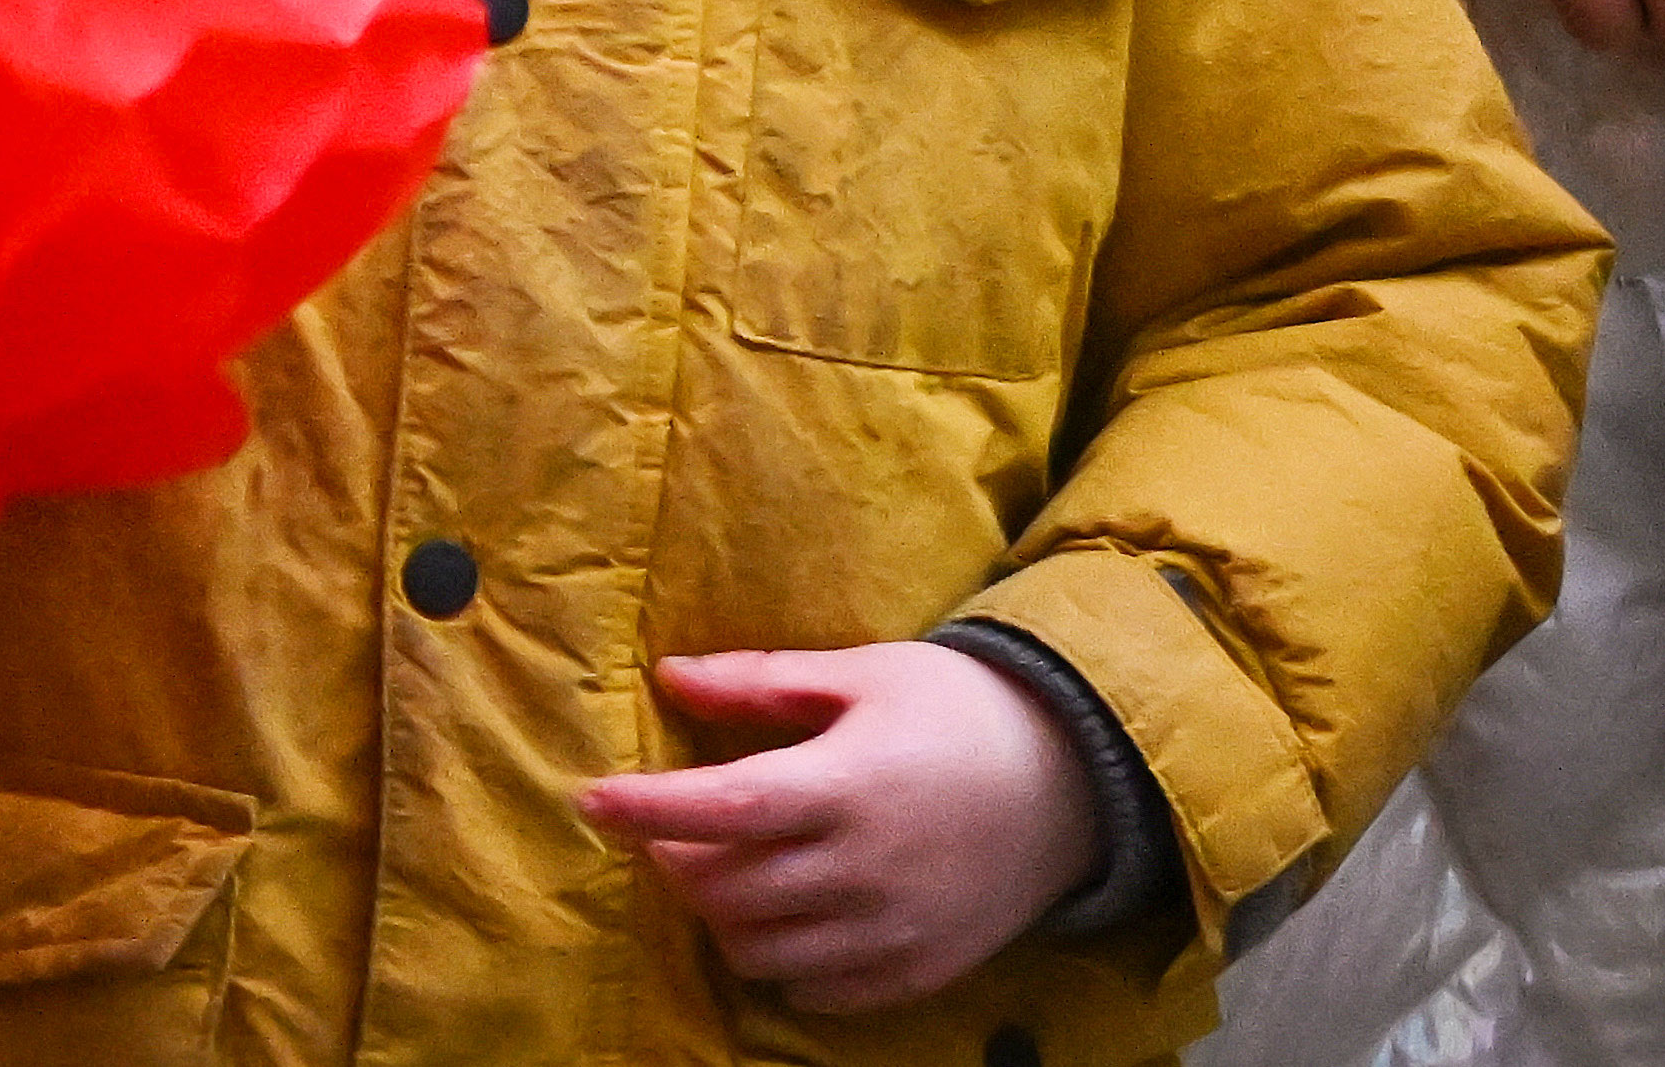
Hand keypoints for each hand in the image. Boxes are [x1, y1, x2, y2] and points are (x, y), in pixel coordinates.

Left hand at [582, 644, 1100, 1014]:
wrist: (1074, 780)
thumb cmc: (959, 709)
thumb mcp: (864, 673)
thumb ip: (761, 682)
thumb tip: (670, 677)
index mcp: (848, 784)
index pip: (724, 809)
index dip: (647, 810)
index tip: (590, 799)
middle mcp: (865, 869)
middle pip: (726, 891)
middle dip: (676, 861)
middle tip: (672, 830)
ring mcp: (892, 930)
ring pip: (759, 951)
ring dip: (721, 915)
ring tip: (729, 869)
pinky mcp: (916, 971)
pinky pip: (814, 992)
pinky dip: (780, 962)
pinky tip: (786, 916)